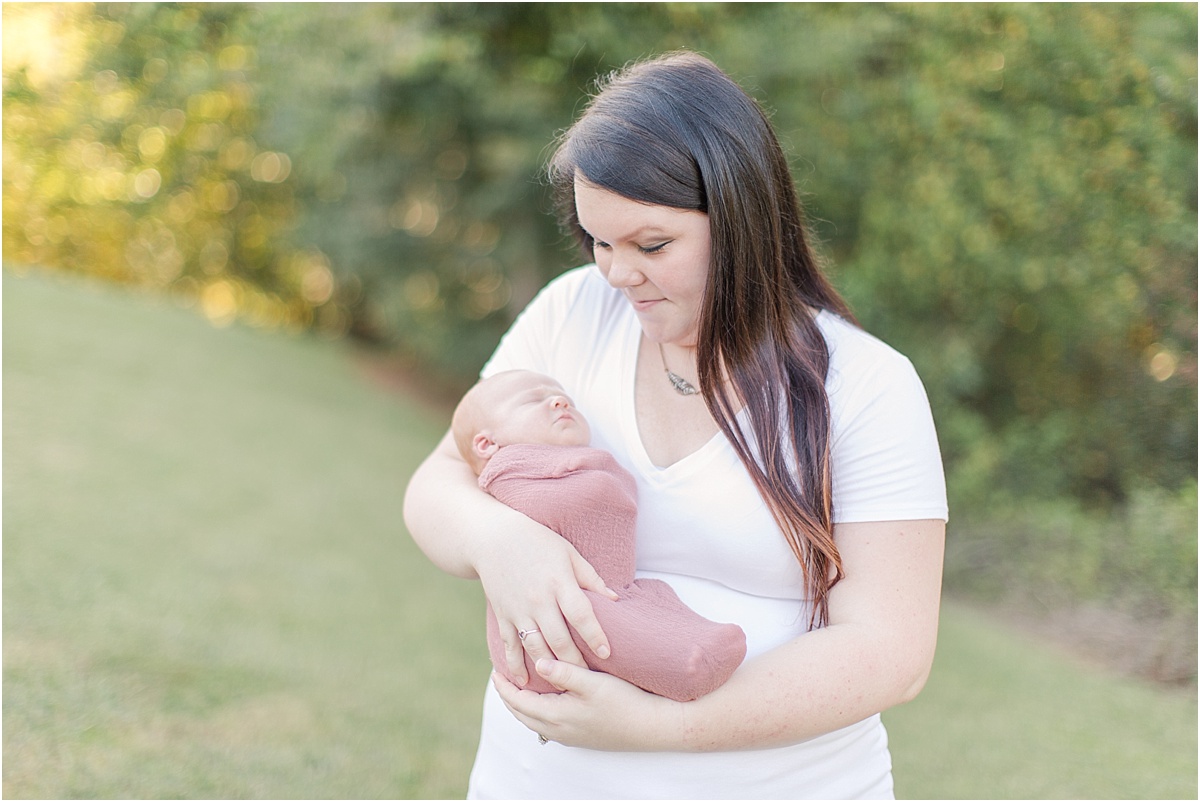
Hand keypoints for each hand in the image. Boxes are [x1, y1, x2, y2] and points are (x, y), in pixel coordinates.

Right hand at [472, 520, 617, 685]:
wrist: (491, 538)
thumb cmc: (536, 541)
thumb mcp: (567, 552)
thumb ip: (590, 577)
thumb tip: (615, 598)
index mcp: (558, 582)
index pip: (581, 615)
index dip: (595, 636)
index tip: (606, 654)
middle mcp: (538, 600)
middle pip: (559, 639)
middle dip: (575, 662)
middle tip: (588, 678)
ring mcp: (518, 610)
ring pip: (536, 647)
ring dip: (549, 668)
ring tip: (563, 684)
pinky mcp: (503, 615)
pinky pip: (509, 645)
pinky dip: (516, 665)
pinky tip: (524, 681)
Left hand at [493, 658, 682, 750]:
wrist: (653, 727)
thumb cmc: (625, 702)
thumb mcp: (594, 683)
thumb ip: (564, 672)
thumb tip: (537, 663)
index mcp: (557, 716)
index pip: (518, 702)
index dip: (504, 686)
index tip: (495, 669)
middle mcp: (559, 730)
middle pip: (522, 714)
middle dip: (509, 695)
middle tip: (502, 676)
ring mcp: (570, 737)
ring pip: (535, 721)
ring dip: (523, 704)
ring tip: (521, 685)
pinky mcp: (582, 737)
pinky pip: (549, 725)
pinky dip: (538, 710)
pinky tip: (548, 699)